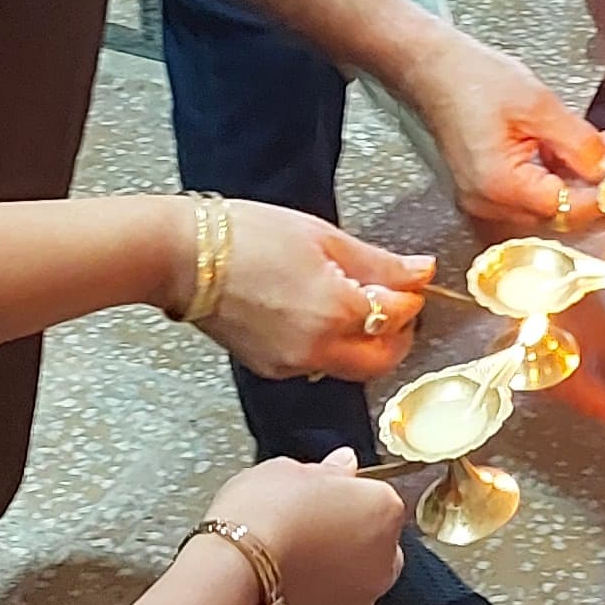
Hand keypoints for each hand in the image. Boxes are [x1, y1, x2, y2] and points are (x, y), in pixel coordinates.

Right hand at [196, 201, 429, 380]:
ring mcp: (291, 365)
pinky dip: (329, 344)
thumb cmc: (246, 237)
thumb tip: (421, 271)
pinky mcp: (270, 368)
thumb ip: (379, 262)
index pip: (400, 316)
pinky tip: (318, 312)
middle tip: (395, 303)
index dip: (411, 296)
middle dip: (397, 334)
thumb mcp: (324, 237)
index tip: (410, 280)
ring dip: (364, 342)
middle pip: (381, 360)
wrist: (184, 257)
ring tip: (353, 302)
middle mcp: (317, 349)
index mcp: (338, 312)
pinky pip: (315, 364)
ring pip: (349, 366)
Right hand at [205, 452, 406, 604]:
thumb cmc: (260, 519)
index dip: (345, 494)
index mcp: (382, 510)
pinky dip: (316, 597)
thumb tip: (343, 464)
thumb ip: (327, 470)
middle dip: (348, 534)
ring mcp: (362, 600)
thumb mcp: (287, 471)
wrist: (232, 579)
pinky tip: (284, 585)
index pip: (376, 496)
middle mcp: (383, 559)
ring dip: (334, 569)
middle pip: (374, 541)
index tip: (320, 494)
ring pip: (354, 577)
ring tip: (290, 558)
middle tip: (306, 525)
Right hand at [389, 19, 604, 227]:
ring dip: (577, 178)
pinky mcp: (485, 188)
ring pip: (548, 204)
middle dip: (593, 185)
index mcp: (499, 187)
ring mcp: (484, 199)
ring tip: (598, 143)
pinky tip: (569, 147)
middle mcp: (488, 204)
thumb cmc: (471, 79)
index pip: (568, 210)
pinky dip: (555, 174)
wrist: (430, 65)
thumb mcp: (538, 106)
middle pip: (558, 214)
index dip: (604, 196)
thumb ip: (580, 144)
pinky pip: (531, 193)